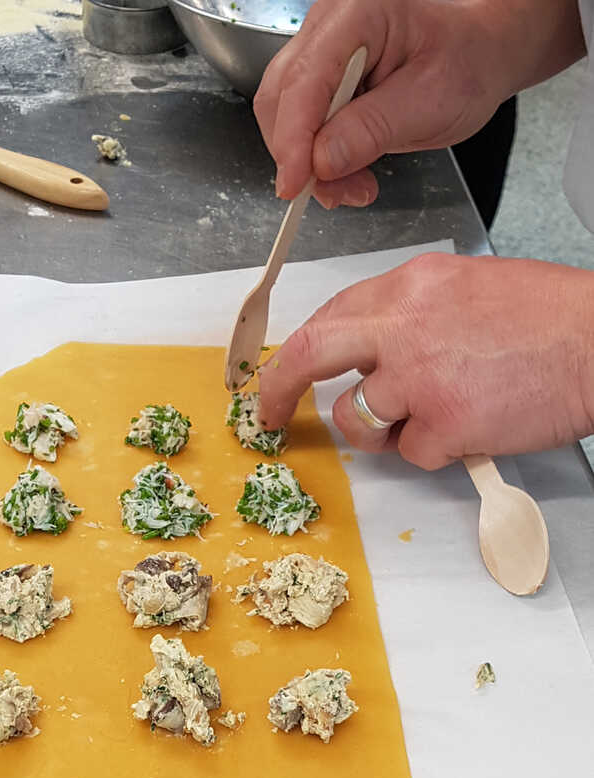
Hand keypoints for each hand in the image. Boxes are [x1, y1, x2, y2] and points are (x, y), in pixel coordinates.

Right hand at [254, 0, 583, 208]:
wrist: (478, 55)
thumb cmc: (466, 63)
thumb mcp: (432, 102)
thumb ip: (372, 130)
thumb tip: (321, 162)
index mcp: (358, 13)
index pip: (305, 80)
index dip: (293, 138)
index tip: (294, 186)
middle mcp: (328, 27)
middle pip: (282, 98)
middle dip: (299, 157)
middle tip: (337, 195)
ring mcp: (319, 52)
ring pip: (285, 117)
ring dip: (309, 165)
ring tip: (355, 186)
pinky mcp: (320, 81)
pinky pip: (300, 126)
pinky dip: (318, 161)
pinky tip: (350, 173)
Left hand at [258, 253, 593, 468]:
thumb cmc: (545, 318)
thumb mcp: (465, 288)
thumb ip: (408, 316)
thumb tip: (368, 350)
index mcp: (408, 285)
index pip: (329, 317)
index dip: (300, 353)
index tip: (284, 376)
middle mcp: (403, 325)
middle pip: (310, 354)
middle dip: (279, 388)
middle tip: (270, 415)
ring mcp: (419, 375)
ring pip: (358, 417)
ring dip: (380, 431)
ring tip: (426, 420)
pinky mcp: (443, 422)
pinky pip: (411, 452)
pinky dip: (434, 449)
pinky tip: (471, 427)